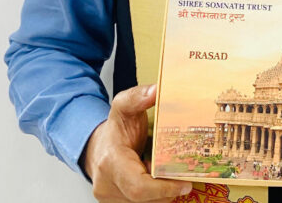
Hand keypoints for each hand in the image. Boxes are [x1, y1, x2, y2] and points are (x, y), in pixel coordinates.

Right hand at [83, 84, 192, 201]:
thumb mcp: (124, 107)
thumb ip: (138, 97)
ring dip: (162, 192)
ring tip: (166, 173)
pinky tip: (158, 180)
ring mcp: (109, 197)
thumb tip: (156, 90)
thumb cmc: (115, 130)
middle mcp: (106, 183)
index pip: (138, 187)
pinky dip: (155, 194)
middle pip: (145, 198)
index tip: (185, 184)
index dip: (164, 188)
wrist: (96, 147)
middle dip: (167, 189)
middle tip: (182, 175)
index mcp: (111, 161)